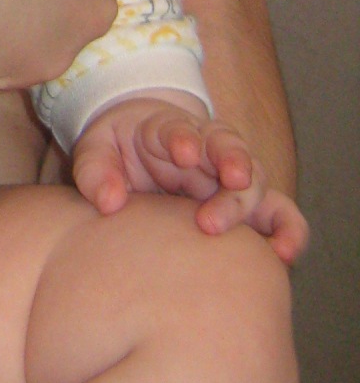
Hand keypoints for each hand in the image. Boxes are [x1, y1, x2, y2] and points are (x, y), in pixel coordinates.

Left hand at [73, 95, 307, 265]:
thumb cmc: (119, 149)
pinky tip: (285, 255)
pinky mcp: (246, 201)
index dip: (184, 137)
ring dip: (256, 207)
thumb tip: (109, 203)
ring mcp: (230, 173)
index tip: (183, 151)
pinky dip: (287, 229)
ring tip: (263, 239)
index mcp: (167, 129)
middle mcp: (207, 147)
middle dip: (229, 173)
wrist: (142, 143)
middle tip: (210, 217)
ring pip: (257, 179)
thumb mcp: (96, 151)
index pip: (179, 127)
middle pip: (228, 149)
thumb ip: (96, 172)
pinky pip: (278, 212)